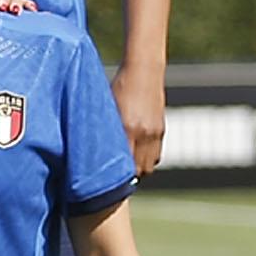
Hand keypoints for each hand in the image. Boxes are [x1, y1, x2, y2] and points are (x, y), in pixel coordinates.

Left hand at [113, 59, 166, 176]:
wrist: (143, 71)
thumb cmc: (118, 87)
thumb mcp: (105, 108)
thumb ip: (103, 131)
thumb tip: (94, 152)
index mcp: (126, 128)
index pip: (123, 165)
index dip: (114, 179)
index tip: (103, 184)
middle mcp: (143, 133)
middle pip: (138, 170)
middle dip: (126, 178)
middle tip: (112, 180)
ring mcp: (155, 133)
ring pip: (149, 165)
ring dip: (137, 170)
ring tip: (124, 168)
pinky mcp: (161, 130)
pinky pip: (156, 155)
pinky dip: (146, 159)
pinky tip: (135, 155)